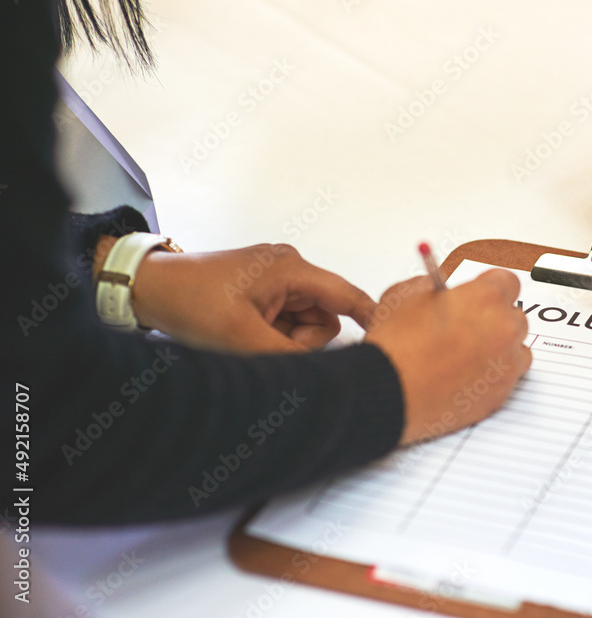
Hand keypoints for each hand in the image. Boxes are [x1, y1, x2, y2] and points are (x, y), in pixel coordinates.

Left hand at [130, 243, 375, 353]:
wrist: (149, 287)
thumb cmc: (189, 299)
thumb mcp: (242, 338)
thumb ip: (289, 356)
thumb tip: (322, 374)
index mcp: (291, 268)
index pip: (346, 295)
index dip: (371, 316)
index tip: (390, 336)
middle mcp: (289, 268)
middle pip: (325, 316)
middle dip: (302, 339)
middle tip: (265, 343)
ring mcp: (277, 278)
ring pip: (306, 322)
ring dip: (285, 339)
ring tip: (248, 337)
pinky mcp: (265, 290)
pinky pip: (287, 320)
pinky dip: (273, 333)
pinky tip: (245, 332)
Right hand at [364, 270, 531, 444]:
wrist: (388, 392)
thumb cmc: (396, 346)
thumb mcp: (403, 295)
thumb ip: (428, 285)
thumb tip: (436, 288)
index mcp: (485, 298)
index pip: (507, 282)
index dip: (489, 288)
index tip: (478, 296)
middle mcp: (503, 329)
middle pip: (514, 317)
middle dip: (494, 319)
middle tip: (466, 328)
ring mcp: (506, 364)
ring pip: (515, 350)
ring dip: (498, 349)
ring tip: (465, 356)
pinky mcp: (501, 394)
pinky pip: (507, 379)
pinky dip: (491, 377)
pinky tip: (465, 377)